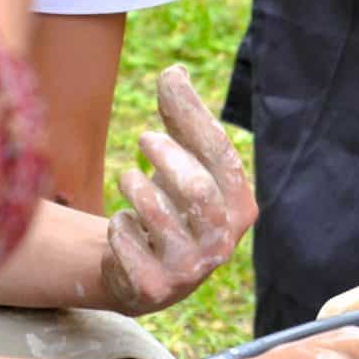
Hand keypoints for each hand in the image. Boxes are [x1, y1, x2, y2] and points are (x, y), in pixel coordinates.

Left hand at [100, 66, 257, 316]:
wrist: (146, 275)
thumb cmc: (172, 204)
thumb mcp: (182, 161)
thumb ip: (181, 118)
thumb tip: (174, 71)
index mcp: (240, 207)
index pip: (221, 156)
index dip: (191, 121)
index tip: (165, 92)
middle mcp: (223, 242)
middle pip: (197, 188)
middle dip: (166, 156)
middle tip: (143, 139)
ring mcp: (191, 270)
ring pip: (157, 213)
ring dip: (136, 187)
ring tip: (130, 180)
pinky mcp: (154, 288)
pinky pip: (126, 240)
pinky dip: (118, 225)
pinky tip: (123, 227)